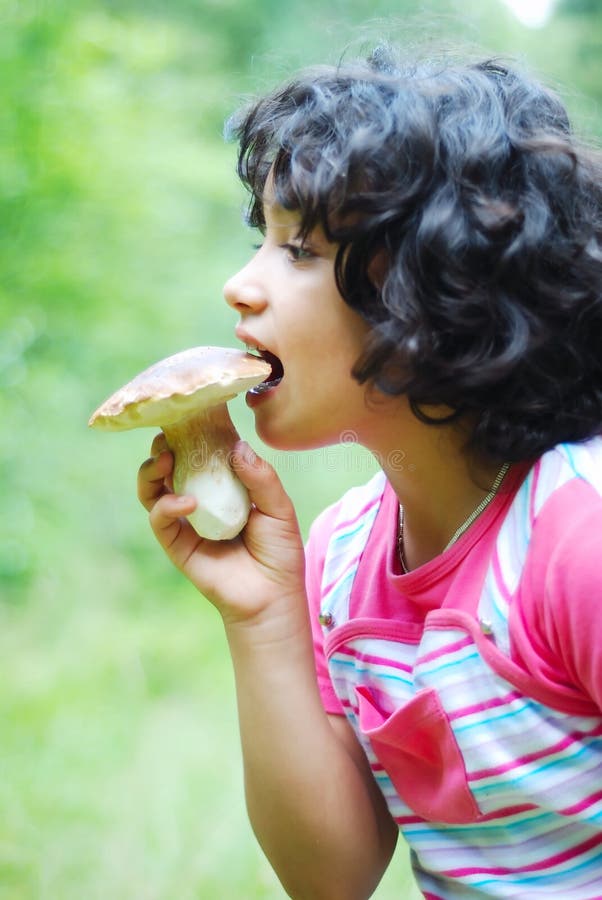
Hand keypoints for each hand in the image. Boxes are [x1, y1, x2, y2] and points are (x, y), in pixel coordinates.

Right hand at [137, 433, 306, 626]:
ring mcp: (184, 522)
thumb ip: (260, 477)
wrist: (273, 596)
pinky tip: (187, 502)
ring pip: (152, 490)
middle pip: (167, 467)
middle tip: (166, 438)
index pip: (199, 454)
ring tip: (165, 460)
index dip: (190, 434)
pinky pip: (159, 519)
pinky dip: (166, 505)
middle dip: (161, 448)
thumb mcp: (279, 508)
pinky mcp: (176, 544)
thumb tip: (237, 446)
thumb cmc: (279, 551)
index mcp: (223, 487)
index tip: (189, 415)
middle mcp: (199, 500)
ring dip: (151, 470)